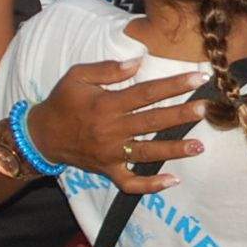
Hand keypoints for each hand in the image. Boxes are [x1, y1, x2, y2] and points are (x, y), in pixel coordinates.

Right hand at [25, 59, 213, 195]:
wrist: (41, 135)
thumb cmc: (62, 101)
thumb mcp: (77, 76)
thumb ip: (107, 69)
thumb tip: (137, 61)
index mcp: (106, 104)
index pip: (146, 92)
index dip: (172, 85)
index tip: (196, 79)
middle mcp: (112, 130)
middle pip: (152, 121)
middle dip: (180, 115)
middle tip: (205, 109)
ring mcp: (111, 153)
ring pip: (148, 152)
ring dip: (174, 150)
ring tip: (199, 146)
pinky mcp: (108, 170)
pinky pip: (130, 182)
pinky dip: (150, 185)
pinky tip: (172, 181)